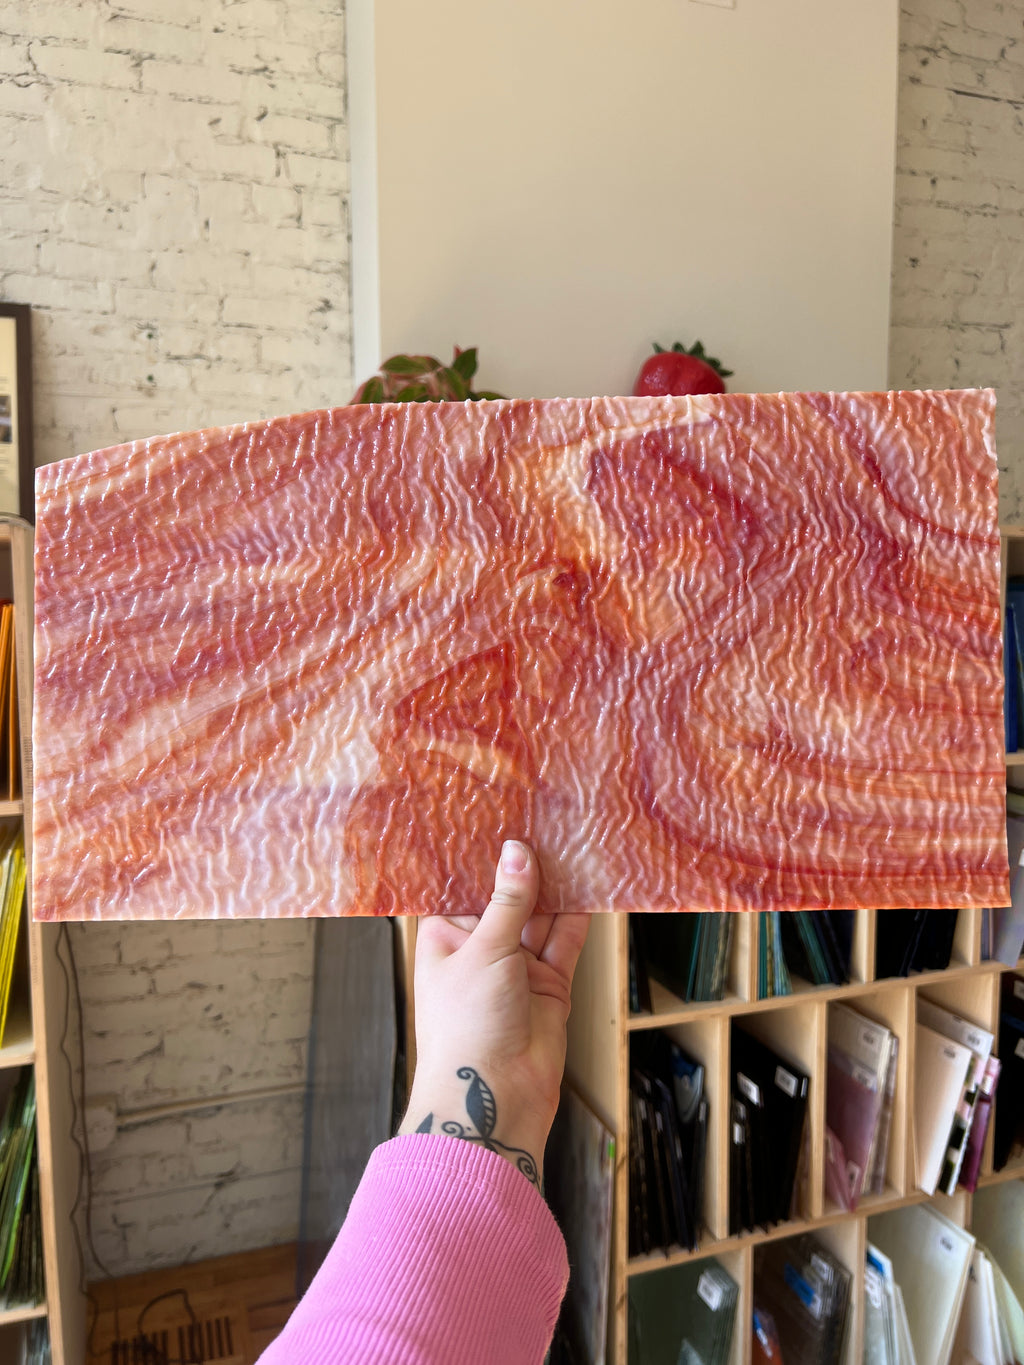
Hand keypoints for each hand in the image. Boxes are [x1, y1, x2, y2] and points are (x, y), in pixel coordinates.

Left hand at [398, 840, 589, 1185]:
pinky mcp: (549, 982)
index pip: (464, 885)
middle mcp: (480, 947)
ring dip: (556, 886)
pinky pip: (566, 940)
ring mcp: (516, 965)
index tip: (501, 816)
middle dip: (525, 867)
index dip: (482, 856)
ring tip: (573, 841)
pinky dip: (578, 914)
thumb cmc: (466, 1027)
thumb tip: (518, 853)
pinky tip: (590, 882)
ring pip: (540, 915)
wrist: (496, 1095)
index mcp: (444, 936)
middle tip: (546, 820)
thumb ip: (508, 901)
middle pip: (507, 896)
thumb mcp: (484, 951)